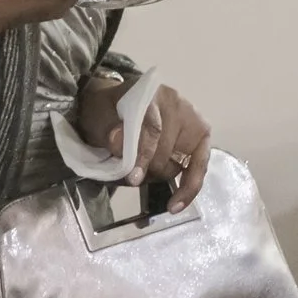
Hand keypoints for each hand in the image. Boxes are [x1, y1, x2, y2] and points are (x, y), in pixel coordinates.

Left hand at [76, 76, 213, 210]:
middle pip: (166, 152)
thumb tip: (118, 143)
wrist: (115, 105)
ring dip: (157, 176)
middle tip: (126, 172)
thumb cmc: (107, 110)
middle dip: (145, 169)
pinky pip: (197, 168)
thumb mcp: (98, 114)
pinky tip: (176, 204)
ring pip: (177, 165)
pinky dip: (187, 188)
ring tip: (139, 173)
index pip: (152, 129)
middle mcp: (178, 104)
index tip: (132, 177)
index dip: (143, 156)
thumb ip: (106, 127)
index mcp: (151, 93)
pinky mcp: (200, 137)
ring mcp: (192, 121)